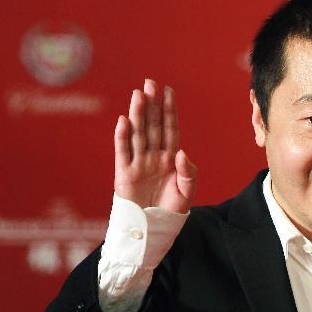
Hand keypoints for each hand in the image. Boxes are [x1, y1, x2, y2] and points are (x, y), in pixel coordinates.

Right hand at [114, 79, 196, 212]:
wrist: (153, 229)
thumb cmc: (171, 210)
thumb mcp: (187, 192)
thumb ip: (189, 173)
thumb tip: (181, 153)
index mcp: (171, 159)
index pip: (170, 129)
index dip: (169, 111)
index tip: (169, 91)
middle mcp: (154, 157)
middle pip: (152, 126)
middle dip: (152, 105)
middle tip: (151, 82)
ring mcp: (139, 163)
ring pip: (138, 134)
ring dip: (138, 114)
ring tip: (138, 95)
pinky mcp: (125, 174)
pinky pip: (123, 152)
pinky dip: (122, 136)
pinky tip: (123, 121)